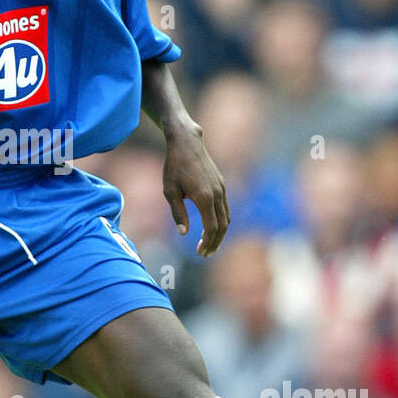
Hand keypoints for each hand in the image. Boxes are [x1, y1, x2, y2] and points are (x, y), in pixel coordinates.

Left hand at [162, 121, 230, 256]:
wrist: (187, 143)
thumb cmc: (174, 167)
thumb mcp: (170, 191)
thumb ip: (178, 213)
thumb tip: (184, 233)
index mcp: (204, 197)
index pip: (211, 227)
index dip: (207, 242)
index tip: (200, 252)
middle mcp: (217, 194)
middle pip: (222, 226)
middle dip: (215, 242)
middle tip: (205, 254)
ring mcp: (221, 189)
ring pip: (227, 217)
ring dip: (220, 233)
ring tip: (210, 244)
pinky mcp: (221, 184)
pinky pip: (225, 208)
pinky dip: (222, 221)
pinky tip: (213, 227)